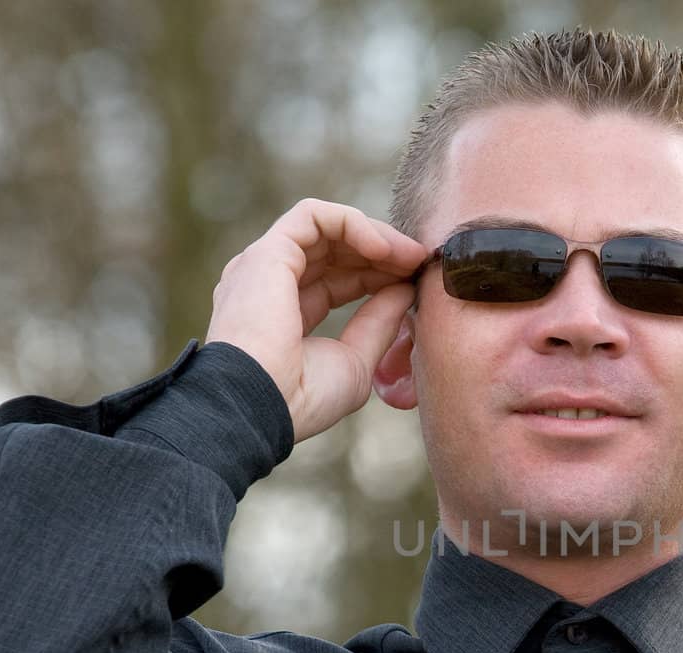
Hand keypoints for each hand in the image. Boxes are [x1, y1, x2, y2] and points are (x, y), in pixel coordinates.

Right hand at [206, 198, 428, 442]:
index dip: (379, 276)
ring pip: (326, 229)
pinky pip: (314, 216)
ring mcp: (264, 266)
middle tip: (420, 262)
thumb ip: (378, 323)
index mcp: (283, 315)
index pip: (338, 281)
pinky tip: (384, 249)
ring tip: (410, 255)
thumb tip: (404, 291)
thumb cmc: (302, 399)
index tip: (415, 282)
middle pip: (334, 252)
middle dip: (382, 254)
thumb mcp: (355, 362)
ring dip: (374, 236)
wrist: (262, 406)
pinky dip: (353, 224)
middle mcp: (268, 284)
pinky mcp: (267, 251)